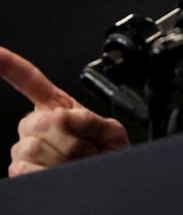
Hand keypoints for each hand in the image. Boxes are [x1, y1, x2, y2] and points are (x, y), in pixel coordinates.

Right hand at [0, 46, 129, 176]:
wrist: (108, 179)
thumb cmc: (108, 155)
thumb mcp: (109, 131)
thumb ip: (89, 119)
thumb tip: (60, 117)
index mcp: (57, 107)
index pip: (30, 80)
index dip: (11, 65)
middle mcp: (36, 125)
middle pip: (39, 122)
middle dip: (70, 136)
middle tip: (88, 147)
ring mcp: (25, 148)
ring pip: (33, 147)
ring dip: (65, 157)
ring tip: (79, 161)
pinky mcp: (20, 171)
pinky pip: (24, 169)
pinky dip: (49, 172)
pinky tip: (61, 173)